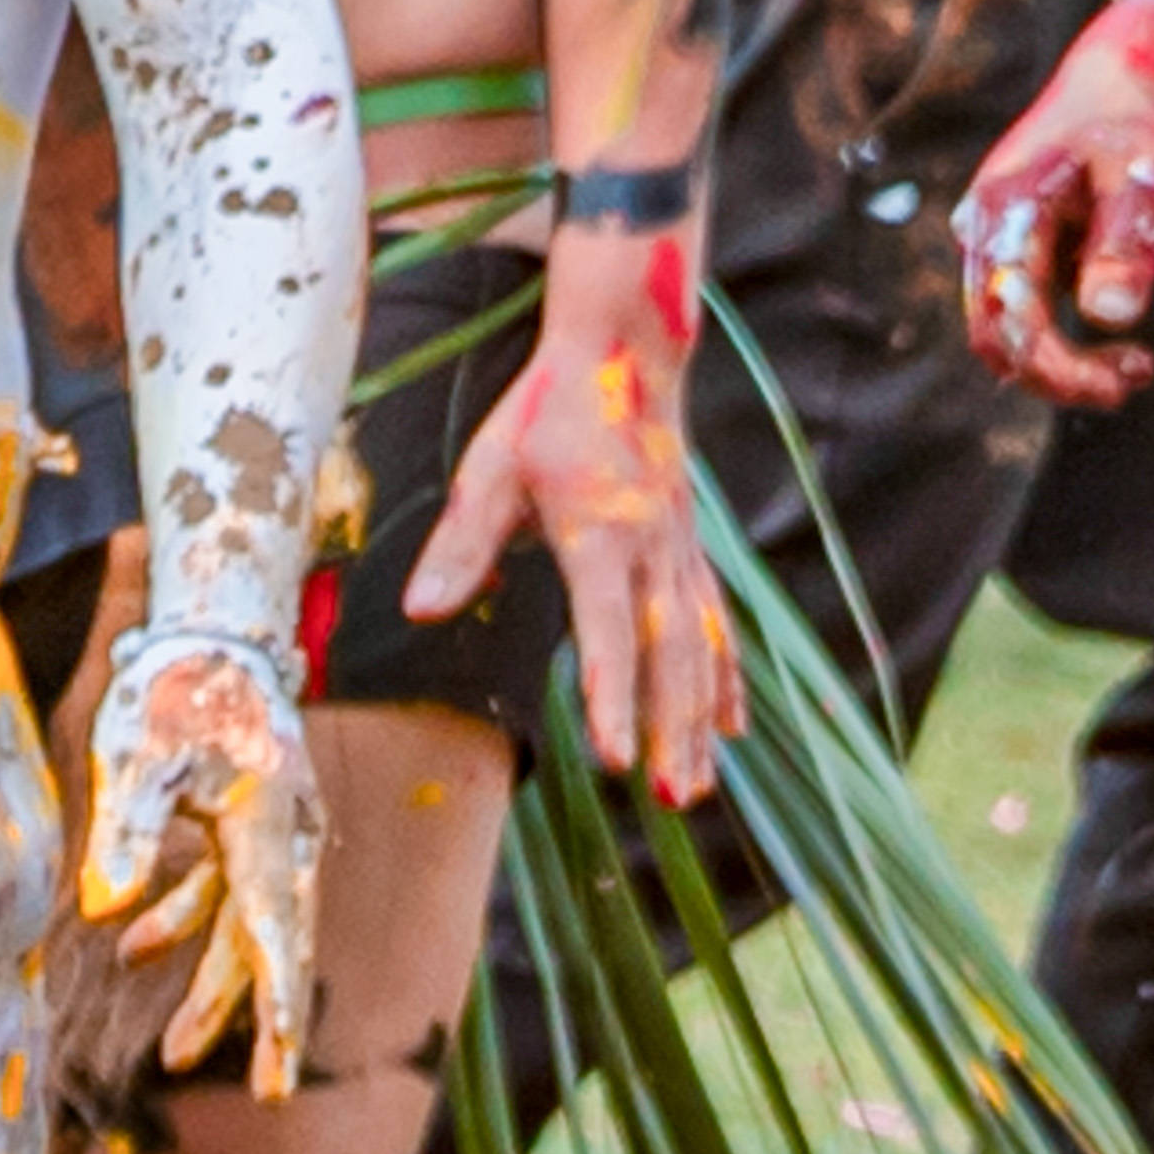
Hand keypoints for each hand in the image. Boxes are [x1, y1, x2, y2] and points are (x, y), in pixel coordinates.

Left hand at [79, 626, 322, 1089]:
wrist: (219, 624)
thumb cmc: (173, 686)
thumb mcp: (132, 756)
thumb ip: (123, 835)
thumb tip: (99, 913)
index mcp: (269, 826)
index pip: (275, 935)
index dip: (274, 1010)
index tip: (278, 1074)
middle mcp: (289, 836)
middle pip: (277, 943)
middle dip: (260, 1019)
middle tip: (264, 1094)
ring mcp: (280, 831)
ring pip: (254, 926)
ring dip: (214, 984)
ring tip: (171, 1051)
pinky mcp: (259, 823)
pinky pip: (233, 892)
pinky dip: (191, 922)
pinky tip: (135, 945)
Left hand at [407, 232, 740, 803]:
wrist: (626, 354)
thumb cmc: (548, 414)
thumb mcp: (491, 470)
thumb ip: (463, 543)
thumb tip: (419, 609)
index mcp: (600, 533)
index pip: (608, 630)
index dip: (612, 698)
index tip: (614, 760)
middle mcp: (653, 549)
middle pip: (671, 655)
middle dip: (672, 731)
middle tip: (674, 799)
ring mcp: (682, 552)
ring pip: (701, 649)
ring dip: (701, 722)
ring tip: (700, 788)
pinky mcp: (691, 551)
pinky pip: (716, 624)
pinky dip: (727, 679)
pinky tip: (734, 726)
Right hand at [956, 27, 1153, 408]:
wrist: (1118, 82)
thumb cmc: (1137, 126)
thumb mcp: (1148, 176)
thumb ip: (1127, 241)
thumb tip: (1109, 317)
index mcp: (1007, 208)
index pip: (1010, 316)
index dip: (1060, 366)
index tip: (1125, 380)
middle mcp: (983, 227)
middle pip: (994, 336)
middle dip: (1060, 376)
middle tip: (1134, 380)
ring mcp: (989, 240)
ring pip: (1003, 332)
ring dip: (1062, 366)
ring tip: (1137, 365)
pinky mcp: (1008, 251)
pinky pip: (1020, 315)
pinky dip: (1062, 345)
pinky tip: (1121, 347)